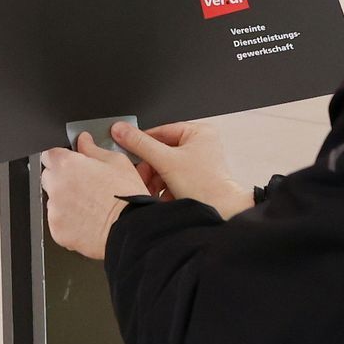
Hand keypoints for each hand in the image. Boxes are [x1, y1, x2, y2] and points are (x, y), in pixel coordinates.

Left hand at [40, 133, 145, 259]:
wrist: (131, 229)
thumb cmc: (127, 197)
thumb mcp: (117, 162)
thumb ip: (93, 148)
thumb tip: (84, 140)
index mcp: (68, 165)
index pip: (49, 153)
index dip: (60, 156)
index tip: (69, 162)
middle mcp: (57, 186)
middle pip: (48, 176)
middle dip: (61, 178)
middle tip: (83, 185)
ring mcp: (55, 210)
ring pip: (53, 201)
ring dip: (64, 201)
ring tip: (89, 205)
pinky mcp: (57, 231)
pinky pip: (57, 222)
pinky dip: (68, 221)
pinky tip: (87, 220)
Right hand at [112, 120, 252, 220]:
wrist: (222, 213)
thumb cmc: (205, 186)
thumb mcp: (166, 161)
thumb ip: (140, 144)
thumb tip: (121, 130)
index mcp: (199, 133)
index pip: (161, 132)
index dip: (142, 143)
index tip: (126, 149)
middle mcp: (201, 145)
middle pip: (162, 152)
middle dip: (149, 169)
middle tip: (139, 178)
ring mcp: (199, 163)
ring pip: (165, 167)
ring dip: (154, 181)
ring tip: (149, 191)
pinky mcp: (196, 180)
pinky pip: (173, 179)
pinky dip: (164, 189)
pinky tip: (160, 198)